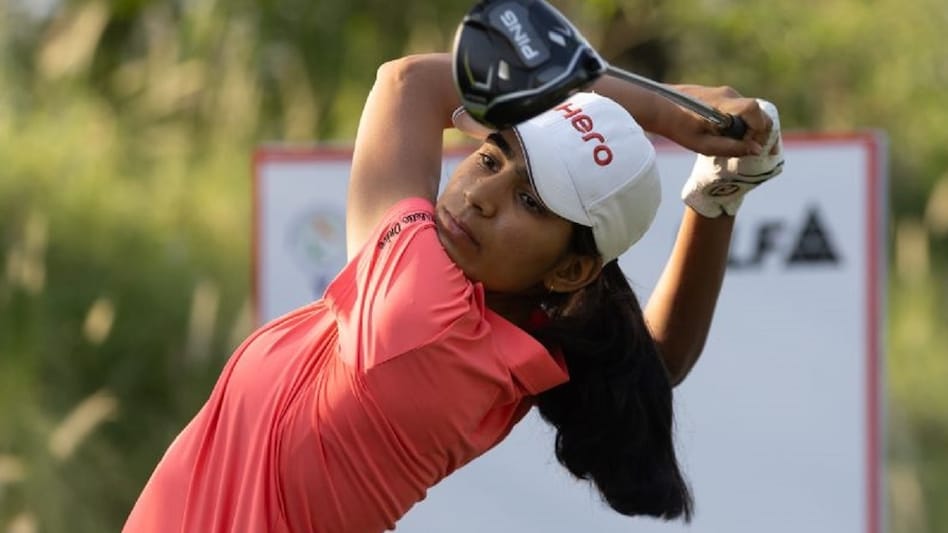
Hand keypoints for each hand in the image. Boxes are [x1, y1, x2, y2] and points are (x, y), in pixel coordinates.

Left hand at [680, 99, 783, 217]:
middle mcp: (729, 94)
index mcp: (725, 104)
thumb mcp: (703, 145)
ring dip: (749, 127)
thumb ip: (731, 147)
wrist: (658, 106)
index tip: (753, 145)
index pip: (755, 111)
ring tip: (738, 144)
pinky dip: (741, 122)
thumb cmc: (678, 127)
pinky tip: (729, 135)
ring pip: (749, 111)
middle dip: (759, 131)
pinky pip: (739, 108)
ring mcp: (725, 92)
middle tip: (753, 149)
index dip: (760, 129)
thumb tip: (755, 150)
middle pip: (757, 112)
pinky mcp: (720, 94)